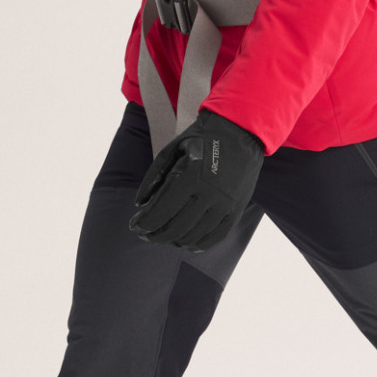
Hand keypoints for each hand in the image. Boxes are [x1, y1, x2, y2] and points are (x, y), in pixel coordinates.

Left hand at [130, 109, 264, 251]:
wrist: (241, 131)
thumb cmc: (202, 138)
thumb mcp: (173, 149)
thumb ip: (154, 177)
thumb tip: (140, 205)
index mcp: (189, 174)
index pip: (161, 211)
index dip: (145, 223)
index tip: (135, 227)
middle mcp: (208, 192)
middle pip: (176, 228)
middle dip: (156, 235)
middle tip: (146, 235)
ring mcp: (224, 203)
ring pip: (194, 235)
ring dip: (174, 241)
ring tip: (164, 237)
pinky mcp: (236, 209)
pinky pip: (216, 236)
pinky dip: (199, 245)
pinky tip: (187, 244)